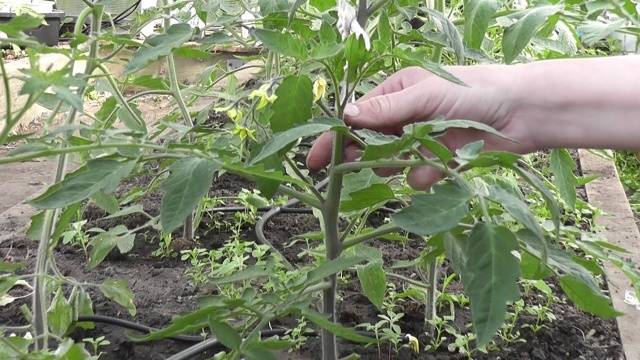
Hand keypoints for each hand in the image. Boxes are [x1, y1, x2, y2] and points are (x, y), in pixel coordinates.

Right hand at [306, 65, 537, 189]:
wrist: (522, 114)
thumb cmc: (474, 91)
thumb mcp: (426, 96)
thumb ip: (386, 109)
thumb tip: (346, 116)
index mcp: (397, 93)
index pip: (357, 118)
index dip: (335, 138)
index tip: (315, 161)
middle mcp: (405, 118)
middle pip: (370, 144)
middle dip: (364, 157)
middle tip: (350, 173)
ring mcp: (420, 141)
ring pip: (392, 164)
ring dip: (399, 165)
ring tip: (418, 157)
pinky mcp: (437, 162)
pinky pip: (417, 177)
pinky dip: (427, 174)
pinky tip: (443, 165)